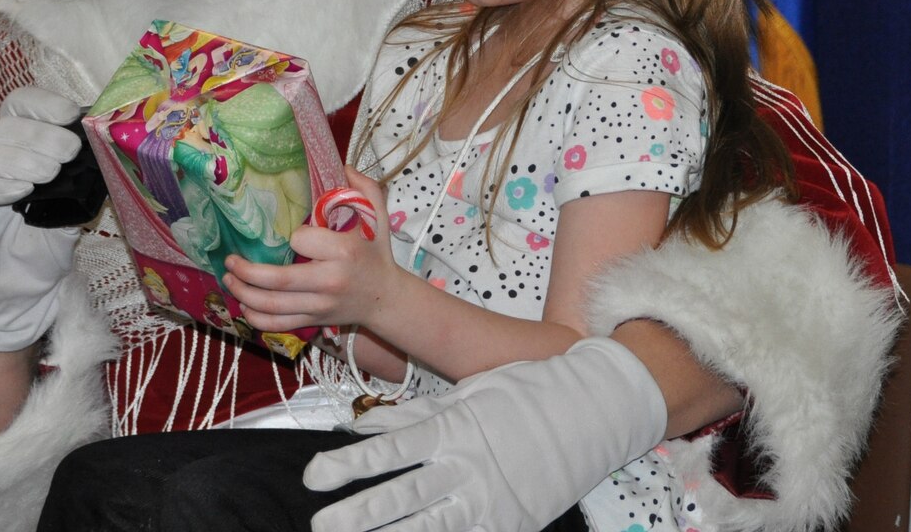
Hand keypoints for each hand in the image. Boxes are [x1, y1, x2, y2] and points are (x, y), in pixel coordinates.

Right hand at [0, 85, 84, 351]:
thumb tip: (104, 149)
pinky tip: (20, 191)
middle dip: (39, 134)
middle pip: (3, 125)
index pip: (20, 104)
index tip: (71, 115)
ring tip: (49, 174)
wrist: (18, 295)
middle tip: (68, 152)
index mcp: (15, 144)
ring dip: (20, 158)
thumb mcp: (71, 206)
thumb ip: (80, 177)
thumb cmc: (43, 246)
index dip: (43, 104)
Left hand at [225, 169, 404, 333]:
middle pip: (278, 280)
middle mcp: (329, 281)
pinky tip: (244, 306)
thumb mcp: (378, 217)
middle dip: (246, 271)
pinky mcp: (314, 320)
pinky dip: (257, 318)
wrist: (386, 298)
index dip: (293, 236)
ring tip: (229, 279)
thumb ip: (364, 189)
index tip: (294, 234)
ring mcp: (320, 305)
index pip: (301, 241)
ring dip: (243, 293)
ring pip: (272, 305)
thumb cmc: (377, 253)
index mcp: (342, 252)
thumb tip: (345, 166)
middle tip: (230, 260)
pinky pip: (279, 325)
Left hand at [303, 337, 668, 531]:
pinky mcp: (509, 523)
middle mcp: (466, 467)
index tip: (314, 476)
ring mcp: (489, 500)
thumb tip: (364, 423)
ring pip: (429, 527)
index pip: (390, 451)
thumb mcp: (468, 392)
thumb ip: (414, 413)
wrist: (596, 410)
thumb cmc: (528, 393)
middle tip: (321, 524)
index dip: (350, 465)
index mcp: (454, 428)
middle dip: (358, 513)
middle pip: (402, 496)